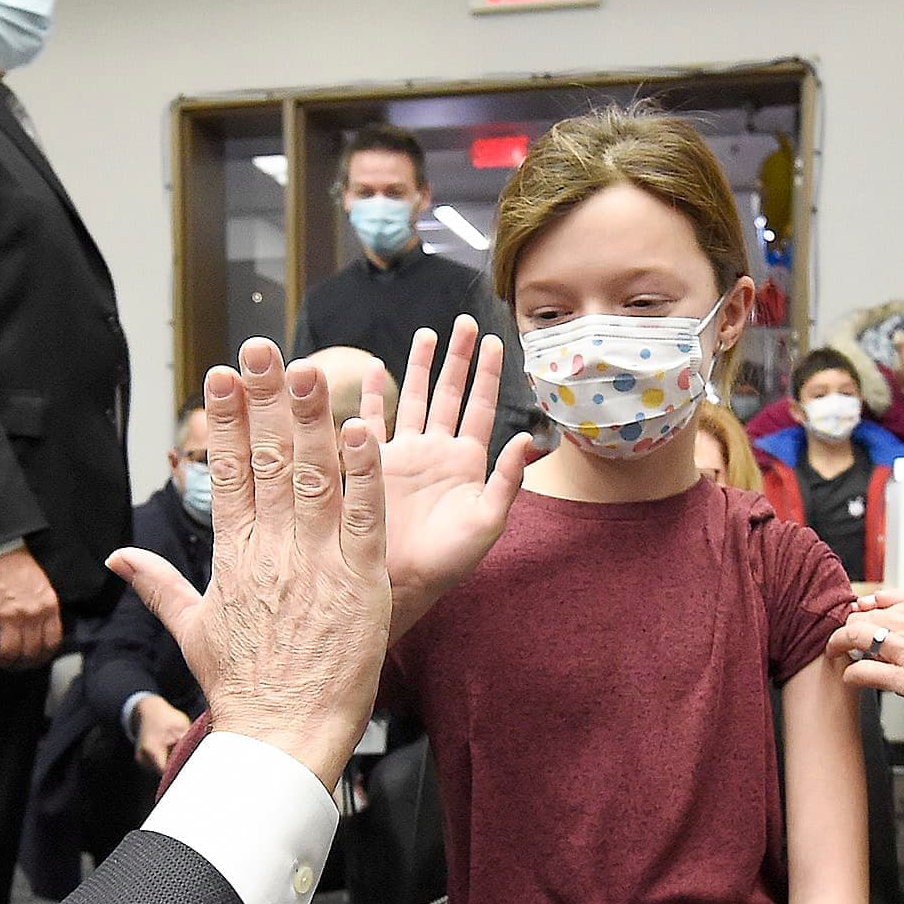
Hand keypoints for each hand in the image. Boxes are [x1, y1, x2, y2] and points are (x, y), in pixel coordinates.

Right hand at [0, 545, 62, 668]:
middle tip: (13, 663)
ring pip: (9, 654)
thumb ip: (44, 611)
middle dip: (21, 663)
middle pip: (30, 653)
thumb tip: (39, 635)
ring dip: (3, 661)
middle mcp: (30, 615)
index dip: (42, 657)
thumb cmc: (14, 565)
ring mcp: (8, 617)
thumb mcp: (41, 587)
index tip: (34, 659)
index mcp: (48, 607)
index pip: (51, 644)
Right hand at [108, 339, 388, 791]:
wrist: (281, 736)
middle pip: (268, 461)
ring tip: (313, 369)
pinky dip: (364, 475)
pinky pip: (363, 518)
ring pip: (314, 478)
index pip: (226, 473)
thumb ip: (156, 585)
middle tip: (264, 347)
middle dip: (265, 400)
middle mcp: (271, 552)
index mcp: (233, 557)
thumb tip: (115, 560)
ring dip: (313, 420)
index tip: (223, 374)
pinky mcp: (360, 583)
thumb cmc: (241, 688)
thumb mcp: (190, 630)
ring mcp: (317, 564)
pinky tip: (366, 430)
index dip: (225, 419)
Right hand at [379, 317, 532, 634]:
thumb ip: (508, 480)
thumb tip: (531, 440)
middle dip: (457, 358)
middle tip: (463, 322)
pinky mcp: (373, 463)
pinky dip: (372, 395)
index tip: (495, 341)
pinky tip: (374, 369)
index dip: (488, 374)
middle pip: (449, 392)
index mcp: (468, 462)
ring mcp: (405, 455)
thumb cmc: (450, 560)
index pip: (481, 407)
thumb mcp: (488, 521)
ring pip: (414, 398)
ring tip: (427, 333)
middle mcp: (437, 452)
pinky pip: (373, 421)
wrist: (401, 582)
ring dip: (419, 366)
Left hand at [828, 588, 903, 755]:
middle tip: (841, 638)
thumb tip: (890, 610)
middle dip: (847, 627)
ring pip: (856, 636)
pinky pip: (863, 671)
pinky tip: (854, 678)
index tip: (856, 617)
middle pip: (862, 615)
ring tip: (839, 654)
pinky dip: (852, 674)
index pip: (880, 596)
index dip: (862, 609)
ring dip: (841, 646)